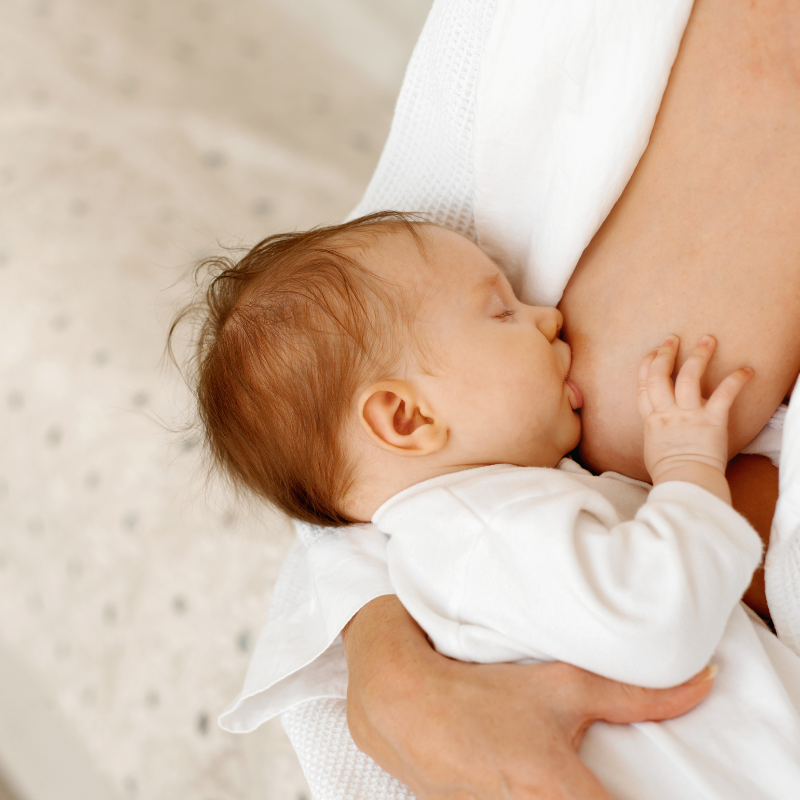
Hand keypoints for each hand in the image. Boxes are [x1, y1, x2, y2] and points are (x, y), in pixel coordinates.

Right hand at [343, 595, 714, 798]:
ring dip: (558, 792)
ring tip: (547, 768)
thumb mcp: (562, 688)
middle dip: (588, 788)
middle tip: (580, 769)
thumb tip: (703, 683)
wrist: (399, 701)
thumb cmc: (481, 693)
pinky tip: (518, 779)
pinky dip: (524, 795)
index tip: (658, 787)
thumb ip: (636, 695)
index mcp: (558, 797)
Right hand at [637, 335, 752, 501]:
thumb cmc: (669, 473)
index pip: (644, 386)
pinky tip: (747, 370)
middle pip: (660, 376)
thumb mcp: (653, 448)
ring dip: (698, 356)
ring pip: (689, 377)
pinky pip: (724, 395)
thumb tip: (660, 428)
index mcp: (652, 420)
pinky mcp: (712, 420)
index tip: (651, 354)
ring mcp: (689, 415)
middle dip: (665, 354)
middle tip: (672, 340)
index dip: (646, 367)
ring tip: (707, 340)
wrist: (685, 482)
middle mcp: (667, 413)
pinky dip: (737, 380)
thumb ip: (657, 432)